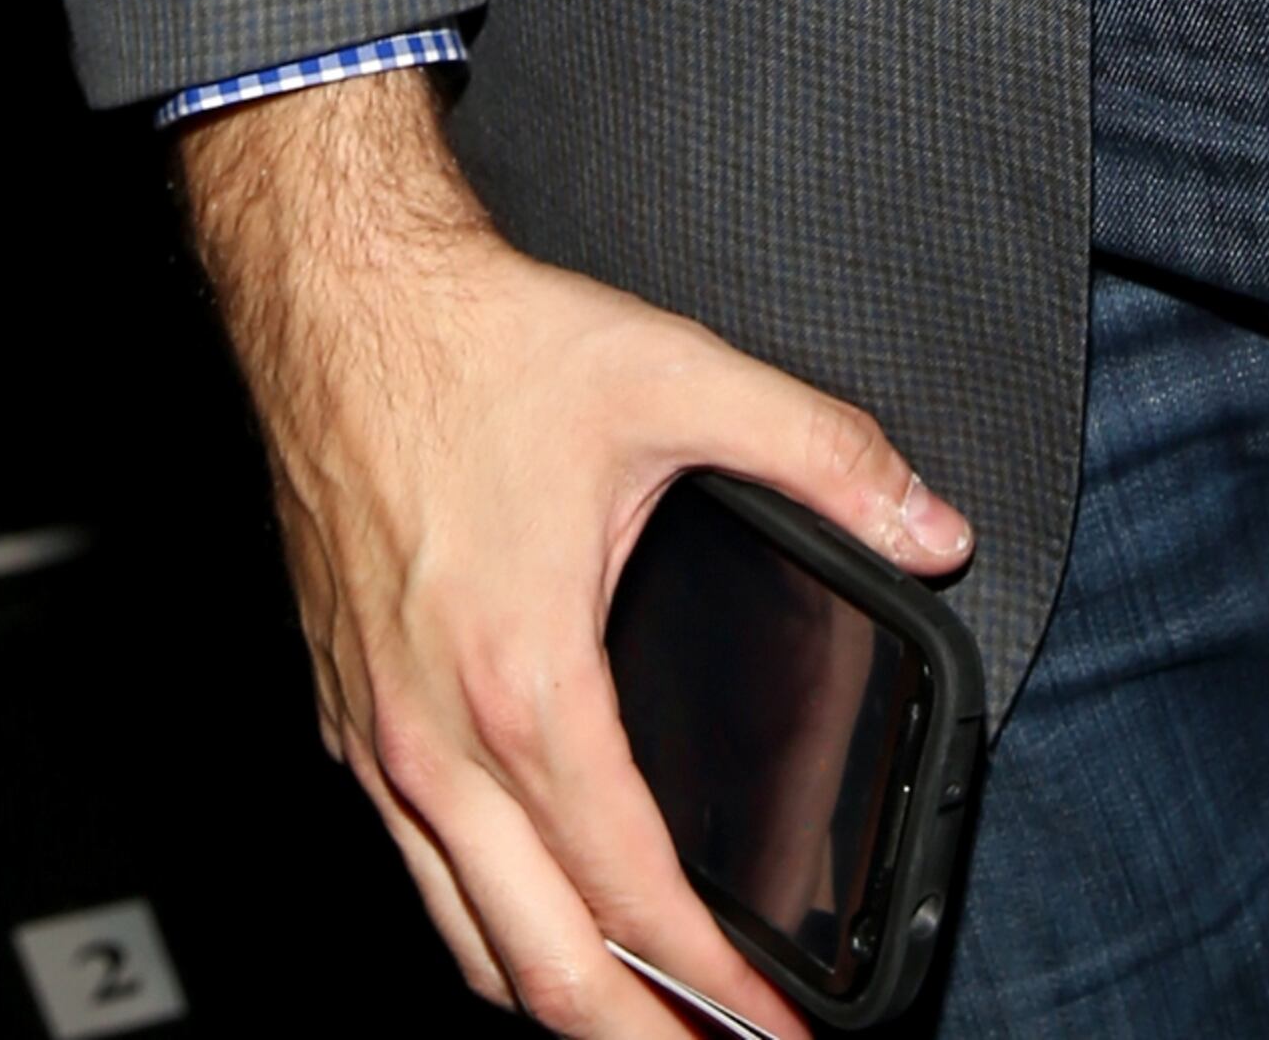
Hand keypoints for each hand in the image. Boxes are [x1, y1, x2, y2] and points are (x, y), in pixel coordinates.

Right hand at [183, 65, 970, 1026]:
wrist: (338, 302)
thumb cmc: (487, 344)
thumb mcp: (678, 378)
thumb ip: (821, 452)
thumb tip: (930, 525)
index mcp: (527, 682)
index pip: (629, 895)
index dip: (712, 985)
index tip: (778, 1028)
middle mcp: (437, 741)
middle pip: (540, 970)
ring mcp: (376, 745)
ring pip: (464, 946)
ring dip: (557, 1006)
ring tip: (644, 1027)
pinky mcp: (345, 724)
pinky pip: (418, 878)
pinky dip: (486, 934)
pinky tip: (541, 925)